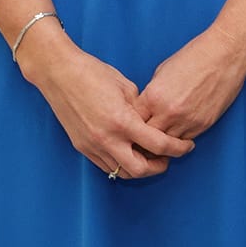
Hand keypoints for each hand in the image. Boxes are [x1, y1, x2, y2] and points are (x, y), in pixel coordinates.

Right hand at [20, 30, 195, 178]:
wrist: (59, 74)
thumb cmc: (94, 73)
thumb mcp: (127, 87)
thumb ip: (142, 109)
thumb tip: (155, 121)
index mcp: (122, 121)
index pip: (158, 145)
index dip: (178, 149)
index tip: (186, 146)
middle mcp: (107, 138)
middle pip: (140, 169)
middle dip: (159, 167)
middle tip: (168, 158)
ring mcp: (92, 145)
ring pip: (121, 172)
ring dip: (139, 169)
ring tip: (150, 157)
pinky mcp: (81, 147)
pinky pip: (105, 166)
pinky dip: (121, 164)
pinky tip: (129, 153)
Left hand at [137, 25, 245, 141]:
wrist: (226, 54)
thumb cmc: (195, 56)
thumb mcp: (162, 72)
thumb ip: (152, 94)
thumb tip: (147, 108)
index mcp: (154, 96)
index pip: (132, 121)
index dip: (130, 124)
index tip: (132, 125)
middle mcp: (168, 112)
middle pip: (147, 137)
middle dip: (144, 137)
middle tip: (142, 138)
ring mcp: (187, 120)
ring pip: (166, 144)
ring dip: (162, 141)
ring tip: (159, 139)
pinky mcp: (203, 124)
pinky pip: (185, 140)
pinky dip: (179, 139)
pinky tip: (177, 133)